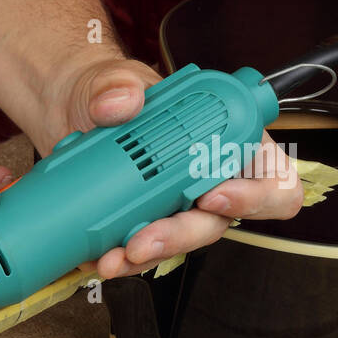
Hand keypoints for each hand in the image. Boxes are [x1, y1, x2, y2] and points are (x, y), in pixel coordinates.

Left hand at [47, 58, 302, 278]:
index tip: (209, 197)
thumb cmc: (109, 92)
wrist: (65, 111)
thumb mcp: (109, 78)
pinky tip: (96, 257)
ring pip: (179, 243)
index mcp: (230, 138)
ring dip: (147, 256)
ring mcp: (176, 203)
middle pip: (218, 221)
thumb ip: (116, 83)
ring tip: (111, 259)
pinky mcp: (143, 220)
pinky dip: (120, 258)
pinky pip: (142, 249)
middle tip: (144, 241)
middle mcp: (210, 176)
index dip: (254, 197)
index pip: (272, 177)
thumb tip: (121, 101)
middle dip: (181, 236)